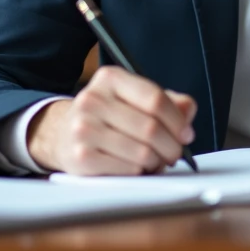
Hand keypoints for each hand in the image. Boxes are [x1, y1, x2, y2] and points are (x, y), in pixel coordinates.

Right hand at [27, 66, 196, 175]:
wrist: (62, 132)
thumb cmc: (108, 115)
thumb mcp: (134, 98)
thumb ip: (168, 101)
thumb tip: (188, 112)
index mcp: (110, 78)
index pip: (154, 99)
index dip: (177, 120)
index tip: (187, 134)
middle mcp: (92, 99)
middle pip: (150, 128)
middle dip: (172, 146)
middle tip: (176, 153)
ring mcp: (83, 129)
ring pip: (142, 152)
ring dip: (158, 161)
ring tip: (158, 160)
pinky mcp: (81, 157)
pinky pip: (128, 169)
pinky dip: (140, 172)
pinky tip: (138, 167)